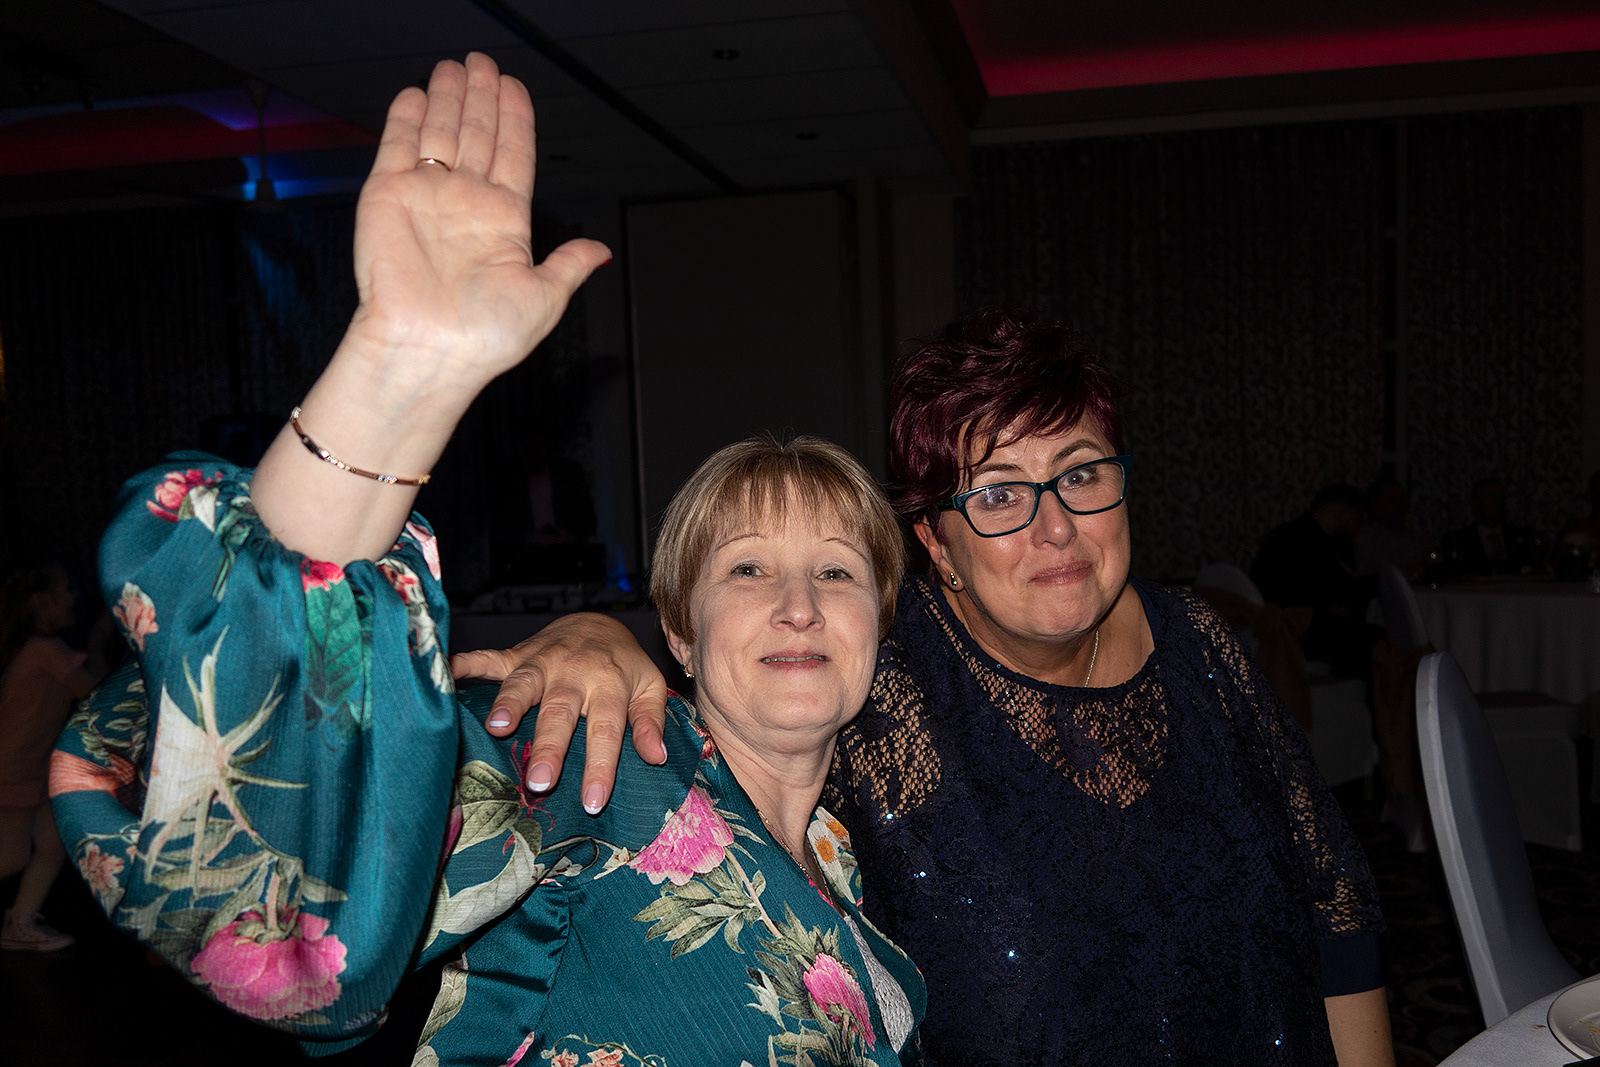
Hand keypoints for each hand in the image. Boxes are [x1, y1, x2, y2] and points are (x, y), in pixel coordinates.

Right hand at [251, 53, 610, 562]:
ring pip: (441, 133)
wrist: (428, 350)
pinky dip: (406, 119)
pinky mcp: (387, 196)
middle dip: (481, 97)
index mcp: (506, 223)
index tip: (516, 88)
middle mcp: (466, 205)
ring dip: (448, 98)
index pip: (513, 156)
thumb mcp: (546, 298)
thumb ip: (569, 265)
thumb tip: (599, 250)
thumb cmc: (485, 336)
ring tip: (455, 67)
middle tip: (483, 62)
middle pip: (478, 135)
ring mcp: (427, 197)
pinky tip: (416, 94)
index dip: (515, 120)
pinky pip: (397, 147)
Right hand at [450, 614, 668, 812]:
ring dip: (508, 703)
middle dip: (549, 746)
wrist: (597, 619)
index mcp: (608, 683)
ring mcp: (541, 661)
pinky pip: (487, 658)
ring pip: (522, 683)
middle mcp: (573, 671)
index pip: (605, 729)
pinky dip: (465, 665)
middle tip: (540, 781)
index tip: (593, 802)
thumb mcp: (649, 686)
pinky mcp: (516, 654)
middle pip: (559, 711)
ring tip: (496, 728)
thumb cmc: (623, 663)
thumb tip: (655, 756)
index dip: (600, 766)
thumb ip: (650, 720)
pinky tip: (444, 673)